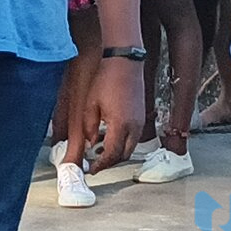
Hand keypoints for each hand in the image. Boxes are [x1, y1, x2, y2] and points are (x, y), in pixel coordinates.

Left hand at [82, 57, 145, 175]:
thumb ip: (89, 127)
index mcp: (120, 125)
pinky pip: (134, 136)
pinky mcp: (142, 115)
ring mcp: (140, 121)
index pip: (112, 154)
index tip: (92, 170)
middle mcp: (134, 126)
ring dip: (117, 152)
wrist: (124, 60)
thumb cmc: (106, 78)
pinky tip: (109, 135)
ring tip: (99, 149)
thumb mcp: (90, 104)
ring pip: (131, 147)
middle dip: (110, 162)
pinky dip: (123, 141)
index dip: (101, 165)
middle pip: (124, 155)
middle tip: (95, 162)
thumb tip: (90, 143)